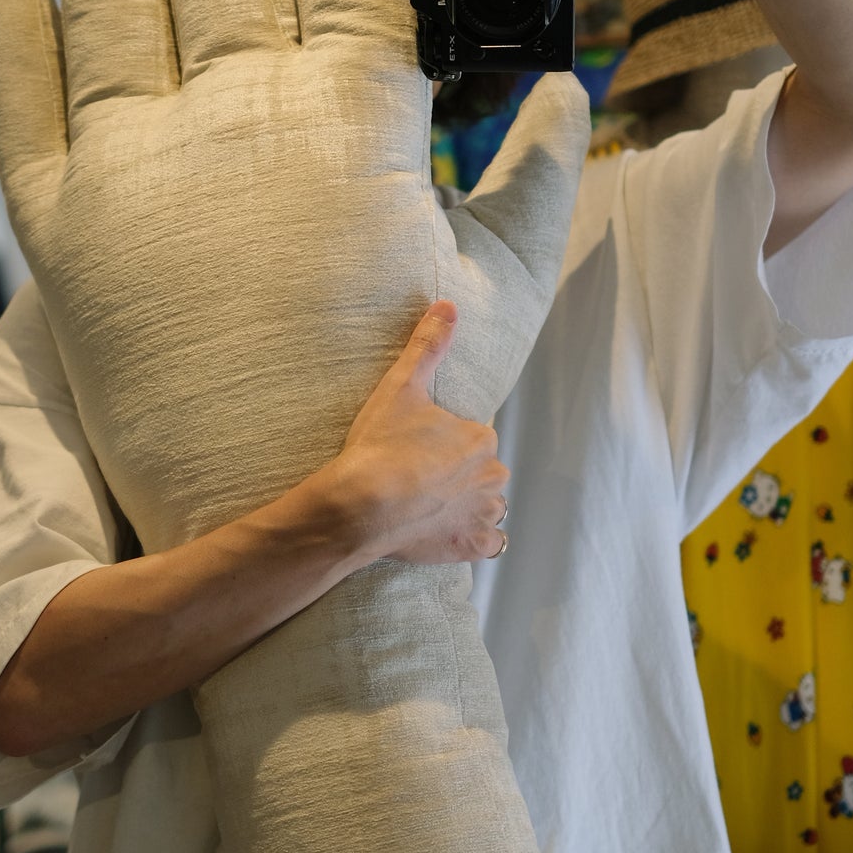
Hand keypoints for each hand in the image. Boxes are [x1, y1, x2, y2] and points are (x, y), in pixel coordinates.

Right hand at [328, 302, 509, 565]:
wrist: (359, 507)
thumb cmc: (379, 446)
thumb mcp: (400, 386)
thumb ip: (427, 345)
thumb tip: (447, 306)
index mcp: (481, 439)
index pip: (472, 437)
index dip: (445, 441)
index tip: (417, 446)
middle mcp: (493, 477)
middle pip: (482, 470)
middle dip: (459, 473)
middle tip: (418, 475)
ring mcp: (483, 515)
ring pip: (488, 504)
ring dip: (469, 504)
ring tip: (430, 502)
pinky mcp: (470, 546)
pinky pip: (487, 542)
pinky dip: (474, 537)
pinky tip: (449, 530)